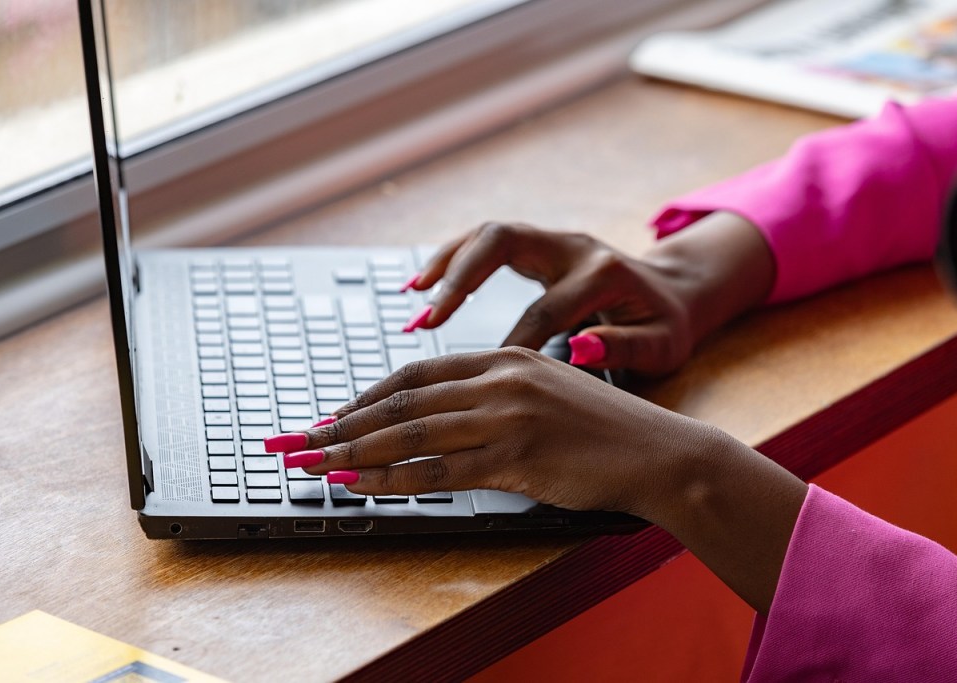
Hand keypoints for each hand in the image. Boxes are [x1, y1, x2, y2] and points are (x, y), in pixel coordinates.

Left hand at [298, 347, 708, 514]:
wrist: (659, 451)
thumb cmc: (603, 428)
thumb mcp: (546, 390)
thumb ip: (495, 395)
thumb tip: (441, 419)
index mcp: (504, 357)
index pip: (416, 375)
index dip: (365, 396)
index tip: (331, 415)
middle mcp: (499, 380)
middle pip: (401, 402)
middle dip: (340, 424)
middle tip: (296, 441)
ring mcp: (507, 417)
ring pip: (410, 435)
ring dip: (352, 453)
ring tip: (311, 466)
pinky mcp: (518, 457)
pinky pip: (439, 471)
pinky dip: (393, 480)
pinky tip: (362, 486)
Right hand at [402, 212, 774, 374]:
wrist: (675, 290)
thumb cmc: (665, 326)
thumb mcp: (661, 346)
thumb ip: (624, 347)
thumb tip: (581, 348)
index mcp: (602, 275)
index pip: (546, 309)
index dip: (514, 343)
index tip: (486, 380)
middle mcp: (572, 247)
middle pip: (505, 241)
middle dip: (462, 276)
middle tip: (429, 316)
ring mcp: (552, 241)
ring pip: (488, 233)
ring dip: (447, 261)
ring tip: (412, 297)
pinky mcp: (538, 245)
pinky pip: (485, 242)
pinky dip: (452, 259)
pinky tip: (421, 285)